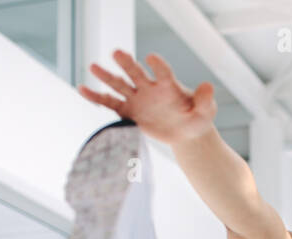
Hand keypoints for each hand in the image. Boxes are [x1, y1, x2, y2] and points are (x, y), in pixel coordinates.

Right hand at [78, 50, 216, 145]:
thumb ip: (205, 100)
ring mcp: (138, 99)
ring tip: (93, 66)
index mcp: (168, 86)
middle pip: (136, 73)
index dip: (158, 66)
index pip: (162, 73)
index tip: (152, 58)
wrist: (185, 131)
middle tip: (117, 53)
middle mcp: (150, 88)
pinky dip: (96, 97)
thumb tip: (208, 87)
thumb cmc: (196, 118)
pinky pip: (110, 104)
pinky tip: (83, 89)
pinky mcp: (129, 112)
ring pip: (120, 85)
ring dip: (107, 76)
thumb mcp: (205, 112)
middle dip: (127, 63)